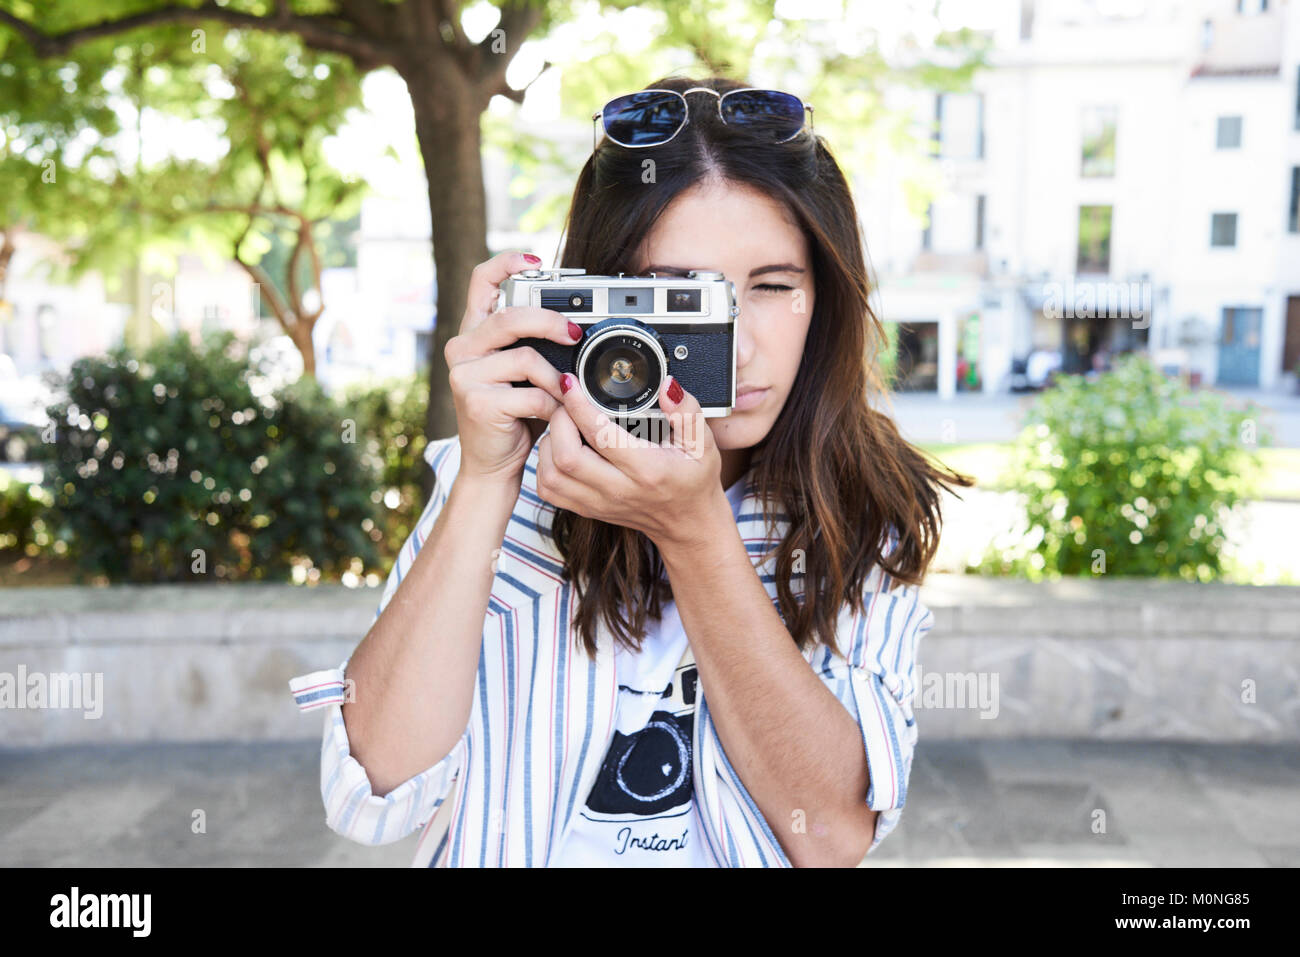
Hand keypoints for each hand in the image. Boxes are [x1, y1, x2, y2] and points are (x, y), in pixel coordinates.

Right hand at [444, 250, 583, 484]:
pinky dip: (553, 406)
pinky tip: (555, 416)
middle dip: (551, 321)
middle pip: (510, 316)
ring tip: (565, 394)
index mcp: (475, 332)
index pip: (481, 281)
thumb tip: (575, 323)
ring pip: (525, 357)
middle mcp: (463, 347)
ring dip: (556, 378)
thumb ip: (534, 344)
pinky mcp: (475, 400)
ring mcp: (465, 373)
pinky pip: (531, 394)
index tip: (536, 259)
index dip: (507, 262)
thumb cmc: (515, 415)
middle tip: (575, 334)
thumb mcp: (525, 372)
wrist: (493, 464)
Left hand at [536, 372, 727, 549]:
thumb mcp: (702, 443)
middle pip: (565, 457)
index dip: (578, 405)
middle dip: (558, 421)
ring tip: (562, 424)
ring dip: (548, 444)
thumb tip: (668, 386)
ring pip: (551, 476)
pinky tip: (559, 448)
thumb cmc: (694, 481)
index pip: (600, 435)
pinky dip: (545, 465)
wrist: (688, 524)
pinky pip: (550, 490)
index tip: (571, 383)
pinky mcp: (587, 510)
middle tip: (566, 402)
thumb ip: (687, 412)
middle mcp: (619, 490)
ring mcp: (599, 503)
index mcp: (647, 469)